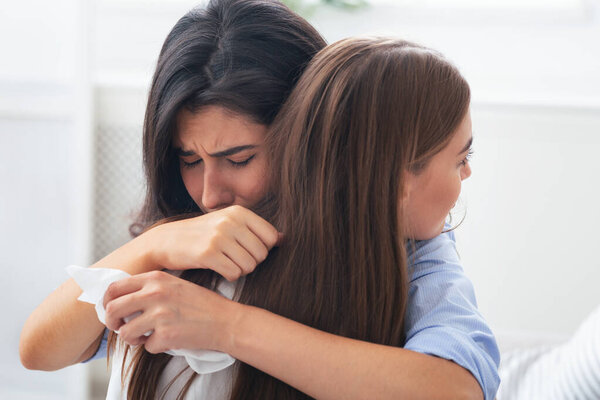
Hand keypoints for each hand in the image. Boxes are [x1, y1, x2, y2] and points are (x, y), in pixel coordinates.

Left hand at [103, 270, 238, 352]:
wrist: (225, 320)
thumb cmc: (201, 304)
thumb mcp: (175, 285)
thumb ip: (149, 288)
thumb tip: (120, 300)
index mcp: (155, 278)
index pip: (115, 287)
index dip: (106, 301)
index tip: (110, 310)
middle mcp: (154, 294)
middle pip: (113, 309)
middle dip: (112, 322)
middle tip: (120, 327)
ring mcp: (160, 315)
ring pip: (125, 333)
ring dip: (132, 339)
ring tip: (145, 337)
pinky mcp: (166, 335)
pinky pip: (146, 347)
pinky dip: (155, 347)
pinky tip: (168, 340)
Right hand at [146, 205, 279, 280]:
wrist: (166, 240)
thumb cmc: (202, 234)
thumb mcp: (228, 223)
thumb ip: (255, 230)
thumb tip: (284, 238)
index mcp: (239, 212)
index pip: (271, 236)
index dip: (263, 248)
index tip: (247, 250)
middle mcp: (230, 221)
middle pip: (262, 253)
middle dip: (252, 262)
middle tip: (235, 259)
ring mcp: (218, 236)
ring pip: (250, 265)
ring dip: (241, 270)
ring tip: (227, 263)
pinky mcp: (207, 253)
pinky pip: (234, 274)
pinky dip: (230, 276)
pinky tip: (219, 269)